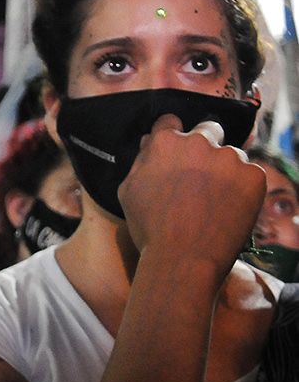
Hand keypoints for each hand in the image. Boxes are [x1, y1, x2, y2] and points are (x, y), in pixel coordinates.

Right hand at [118, 113, 264, 274]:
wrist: (183, 259)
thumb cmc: (150, 228)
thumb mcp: (129, 191)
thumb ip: (141, 161)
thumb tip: (150, 142)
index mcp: (165, 143)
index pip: (170, 122)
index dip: (172, 136)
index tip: (176, 152)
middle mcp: (199, 142)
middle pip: (208, 129)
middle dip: (205, 145)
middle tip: (201, 175)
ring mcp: (229, 158)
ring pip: (231, 155)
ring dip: (224, 170)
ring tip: (214, 201)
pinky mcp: (254, 176)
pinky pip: (250, 175)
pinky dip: (243, 188)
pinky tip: (229, 209)